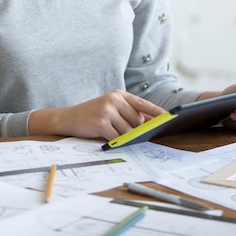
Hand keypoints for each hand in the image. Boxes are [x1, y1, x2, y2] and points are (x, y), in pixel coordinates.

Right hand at [28, 89, 163, 139]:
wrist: (68, 118)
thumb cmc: (92, 115)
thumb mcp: (110, 108)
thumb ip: (127, 112)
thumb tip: (147, 123)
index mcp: (119, 94)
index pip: (142, 103)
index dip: (156, 111)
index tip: (168, 117)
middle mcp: (114, 99)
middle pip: (137, 120)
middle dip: (133, 129)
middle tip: (120, 130)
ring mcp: (108, 110)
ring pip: (128, 130)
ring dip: (122, 136)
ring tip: (109, 131)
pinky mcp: (102, 122)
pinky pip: (117, 137)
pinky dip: (114, 140)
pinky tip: (105, 136)